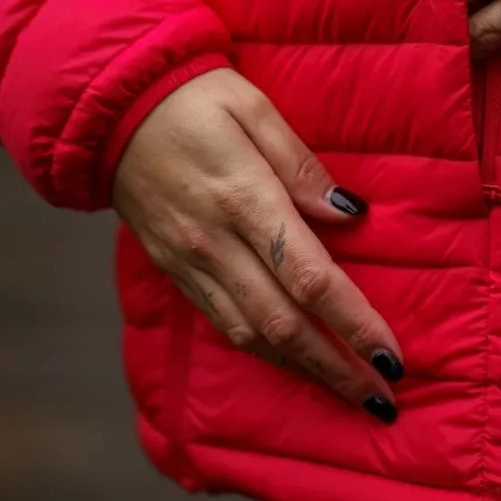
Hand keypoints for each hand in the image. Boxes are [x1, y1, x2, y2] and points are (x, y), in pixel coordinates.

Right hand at [113, 67, 402, 422]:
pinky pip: (222, 322)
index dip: (353, 322)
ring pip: (251, 335)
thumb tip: (349, 215)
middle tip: (383, 401)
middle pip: (284, 323)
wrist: (109, 111)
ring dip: (303, 370)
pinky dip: (263, 351)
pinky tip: (293, 363)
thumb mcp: (254, 108)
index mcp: (243, 198)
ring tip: (348, 394)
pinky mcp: (172, 270)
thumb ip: (301, 166)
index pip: (309, 277)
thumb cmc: (194, 99)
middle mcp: (215, 243)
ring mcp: (189, 262)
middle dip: (337, 367)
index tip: (391, 355)